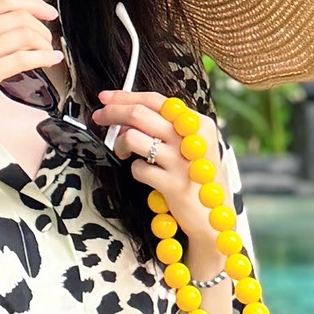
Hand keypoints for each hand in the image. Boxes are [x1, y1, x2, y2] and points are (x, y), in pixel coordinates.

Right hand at [0, 0, 61, 158]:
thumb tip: (22, 29)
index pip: (3, 2)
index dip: (31, 4)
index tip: (47, 12)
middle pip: (16, 16)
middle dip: (41, 26)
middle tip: (48, 40)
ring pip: (22, 34)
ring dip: (43, 43)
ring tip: (47, 54)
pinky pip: (22, 58)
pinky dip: (42, 58)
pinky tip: (50, 61)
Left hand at [90, 89, 227, 262]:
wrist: (214, 217)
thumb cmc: (197, 177)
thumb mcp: (192, 145)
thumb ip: (166, 127)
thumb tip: (125, 114)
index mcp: (198, 123)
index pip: (156, 99)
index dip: (126, 96)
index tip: (106, 97)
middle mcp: (191, 138)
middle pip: (139, 114)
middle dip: (112, 113)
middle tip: (99, 117)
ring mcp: (182, 161)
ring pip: (132, 137)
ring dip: (120, 143)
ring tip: (123, 151)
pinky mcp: (173, 184)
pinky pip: (138, 168)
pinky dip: (136, 170)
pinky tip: (146, 175)